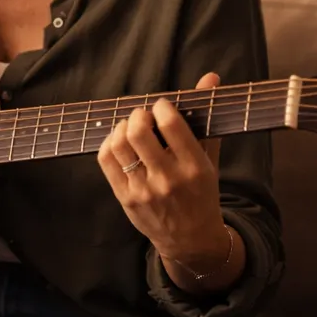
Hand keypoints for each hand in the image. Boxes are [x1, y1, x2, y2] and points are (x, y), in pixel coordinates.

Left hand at [97, 72, 230, 266]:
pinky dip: (109, 143)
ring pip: (119, 145)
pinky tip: (120, 142)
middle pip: (139, 132)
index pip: (171, 125)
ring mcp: (143, 191)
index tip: (162, 105)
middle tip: (143, 115)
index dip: (161, 106)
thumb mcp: (209, 159)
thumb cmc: (201, 193)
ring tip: (131, 127)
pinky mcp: (125, 198)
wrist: (190, 239)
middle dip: (138, 115)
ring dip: (122, 127)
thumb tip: (210, 77)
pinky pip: (106, 161)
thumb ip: (206, 118)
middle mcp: (168, 180)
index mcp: (194, 168)